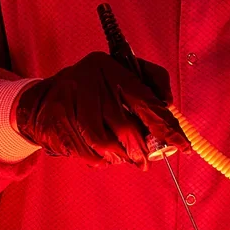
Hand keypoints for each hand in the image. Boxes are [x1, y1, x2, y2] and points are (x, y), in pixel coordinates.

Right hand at [12, 51, 190, 168]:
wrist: (45, 98)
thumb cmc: (94, 88)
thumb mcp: (122, 73)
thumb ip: (152, 82)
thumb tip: (168, 104)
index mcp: (109, 67)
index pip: (145, 100)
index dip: (166, 127)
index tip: (183, 146)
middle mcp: (88, 81)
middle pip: (124, 126)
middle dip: (140, 150)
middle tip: (146, 162)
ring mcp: (69, 102)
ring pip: (104, 142)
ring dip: (120, 157)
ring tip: (124, 158)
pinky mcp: (56, 122)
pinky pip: (86, 151)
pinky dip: (101, 160)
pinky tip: (104, 156)